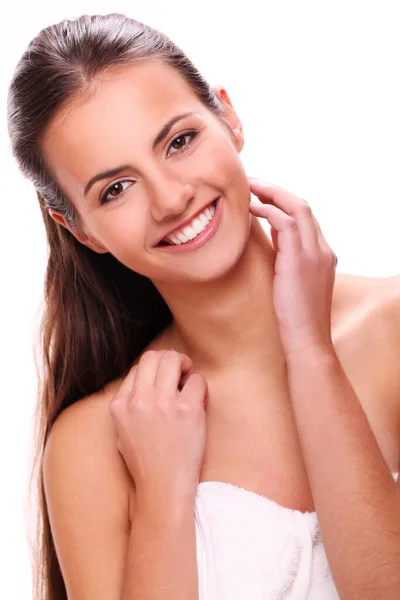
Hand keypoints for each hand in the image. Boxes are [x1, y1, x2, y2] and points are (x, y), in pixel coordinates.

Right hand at [108, 349, 207, 508]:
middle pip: (153, 356)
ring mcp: (162, 404)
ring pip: (172, 359)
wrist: (163, 489)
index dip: (154, 371)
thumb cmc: (146, 464)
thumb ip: (128, 406)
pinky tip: (199, 401)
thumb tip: (143, 383)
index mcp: (120, 406)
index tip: (164, 383)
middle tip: (181, 372)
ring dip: (184, 365)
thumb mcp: (121, 433)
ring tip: (189, 379)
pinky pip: (197, 380)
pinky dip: (199, 385)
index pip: (137, 368)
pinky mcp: (186, 410)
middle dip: (169, 359)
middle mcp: (138, 401)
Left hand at [248, 177, 337, 358]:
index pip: (305, 218)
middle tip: (252, 182)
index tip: (260, 196)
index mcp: (322, 255)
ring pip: (297, 207)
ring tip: (248, 187)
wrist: (307, 341)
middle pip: (303, 205)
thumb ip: (286, 261)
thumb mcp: (292, 284)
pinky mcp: (302, 259)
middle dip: (276, 190)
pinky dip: (269, 210)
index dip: (282, 203)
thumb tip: (270, 245)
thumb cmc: (295, 319)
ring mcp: (315, 253)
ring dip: (271, 193)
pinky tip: (250, 207)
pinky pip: (287, 222)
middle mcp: (323, 249)